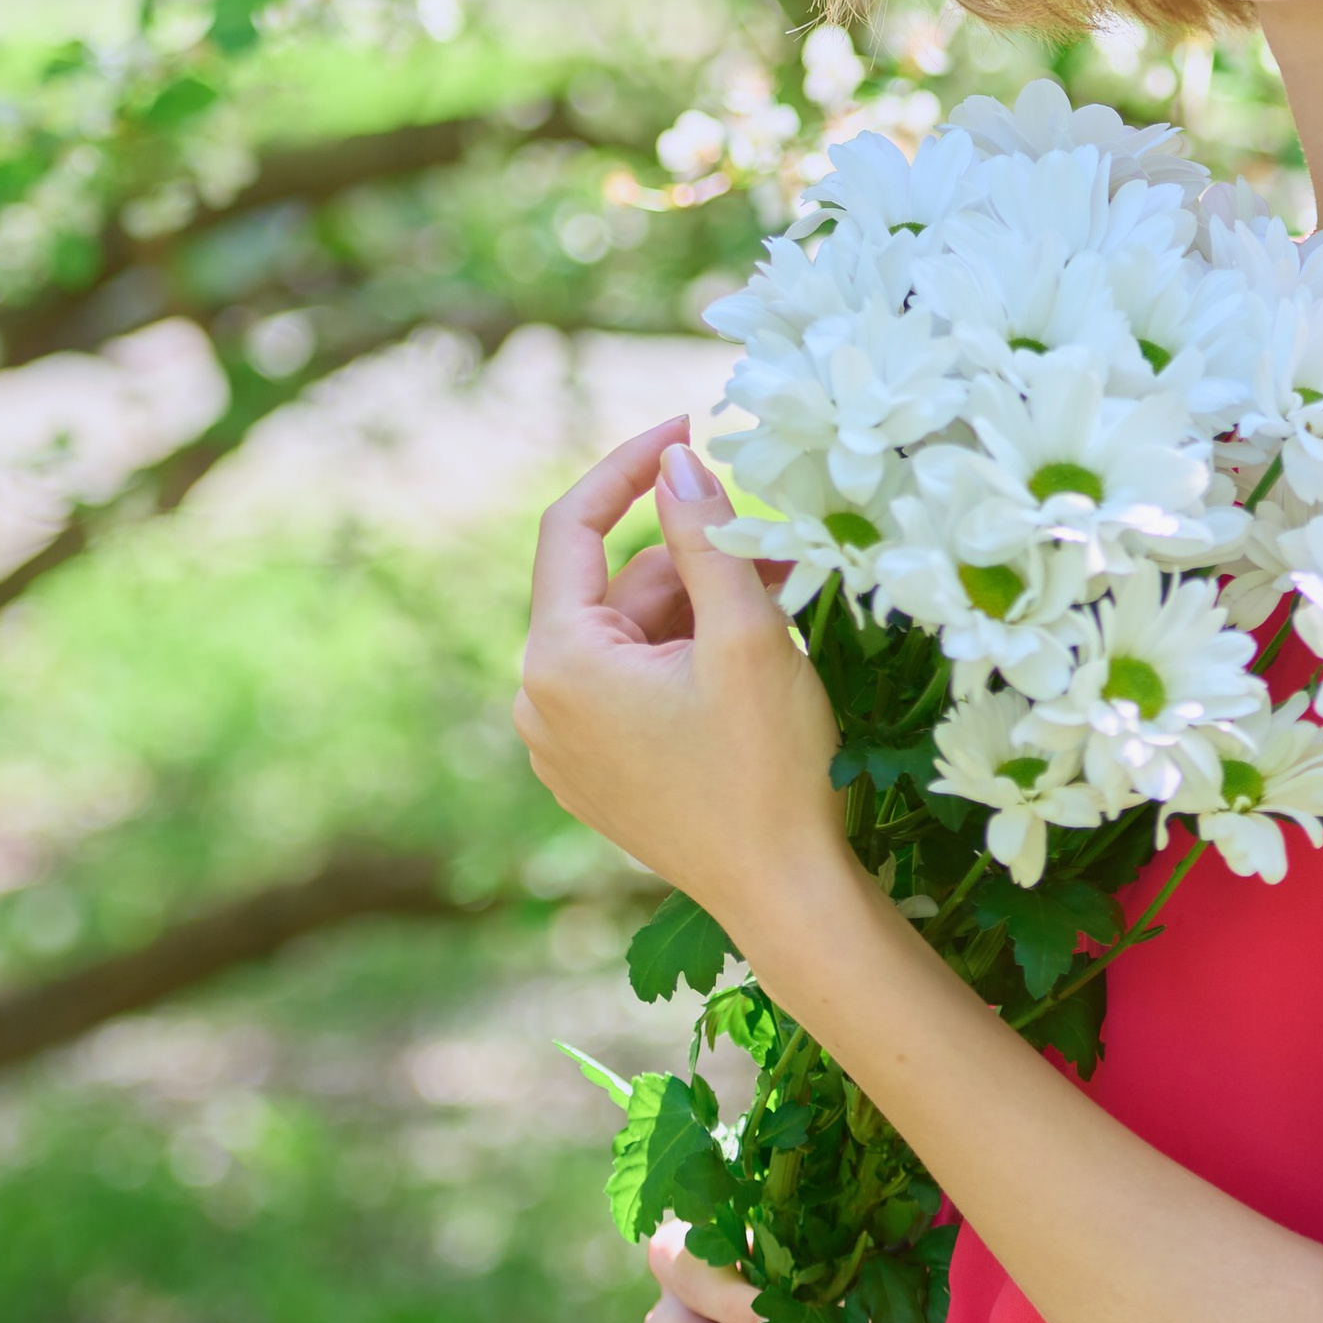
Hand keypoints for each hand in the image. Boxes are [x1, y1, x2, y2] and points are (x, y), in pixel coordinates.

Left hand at [513, 416, 852, 951]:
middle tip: (784, 551)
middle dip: (695, 558)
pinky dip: (684, 656)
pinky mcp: (594, 773)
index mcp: (559, 662)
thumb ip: (706, 536)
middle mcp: (538, 702)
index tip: (691, 426)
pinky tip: (752, 661)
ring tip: (784, 608)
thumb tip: (677, 459)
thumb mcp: (745, 634)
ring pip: (629, 634)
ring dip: (700, 609)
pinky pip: (629, 684)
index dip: (631, 464)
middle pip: (615, 584)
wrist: (784, 896)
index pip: (574, 526)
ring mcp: (562, 744)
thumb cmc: (768, 767)